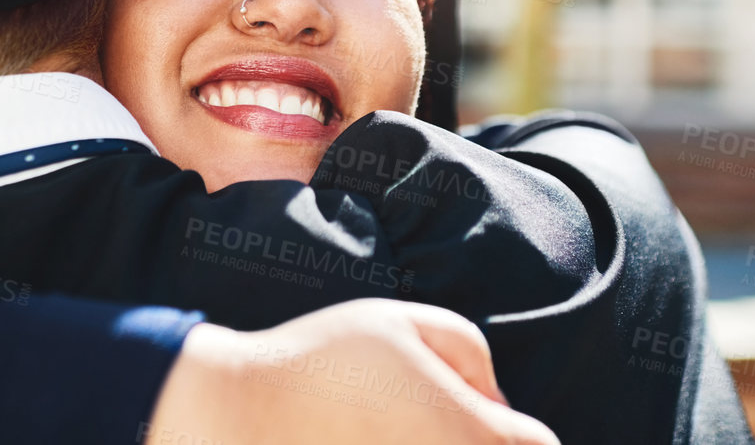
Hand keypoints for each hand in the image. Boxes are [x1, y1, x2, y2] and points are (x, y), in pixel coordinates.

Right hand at [147, 298, 558, 444]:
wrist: (238, 418)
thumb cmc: (322, 363)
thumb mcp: (402, 321)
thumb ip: (469, 351)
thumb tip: (495, 402)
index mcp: (470, 436)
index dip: (516, 433)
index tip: (485, 420)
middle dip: (476, 441)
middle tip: (427, 424)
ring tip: (392, 430)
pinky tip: (368, 440)